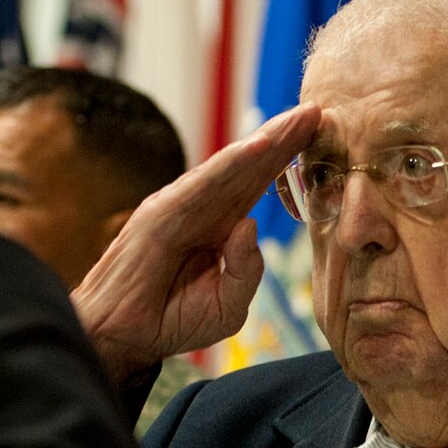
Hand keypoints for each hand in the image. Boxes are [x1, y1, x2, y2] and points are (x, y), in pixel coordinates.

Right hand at [74, 105, 320, 384]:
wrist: (124, 337)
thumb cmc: (173, 320)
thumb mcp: (229, 304)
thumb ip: (247, 270)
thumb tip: (250, 226)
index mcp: (221, 225)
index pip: (260, 183)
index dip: (289, 158)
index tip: (322, 133)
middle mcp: (203, 208)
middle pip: (251, 166)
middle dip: (284, 138)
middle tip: (318, 110)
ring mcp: (181, 206)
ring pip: (231, 167)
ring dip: (266, 141)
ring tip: (298, 120)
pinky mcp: (161, 214)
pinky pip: (201, 186)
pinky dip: (229, 165)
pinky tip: (258, 147)